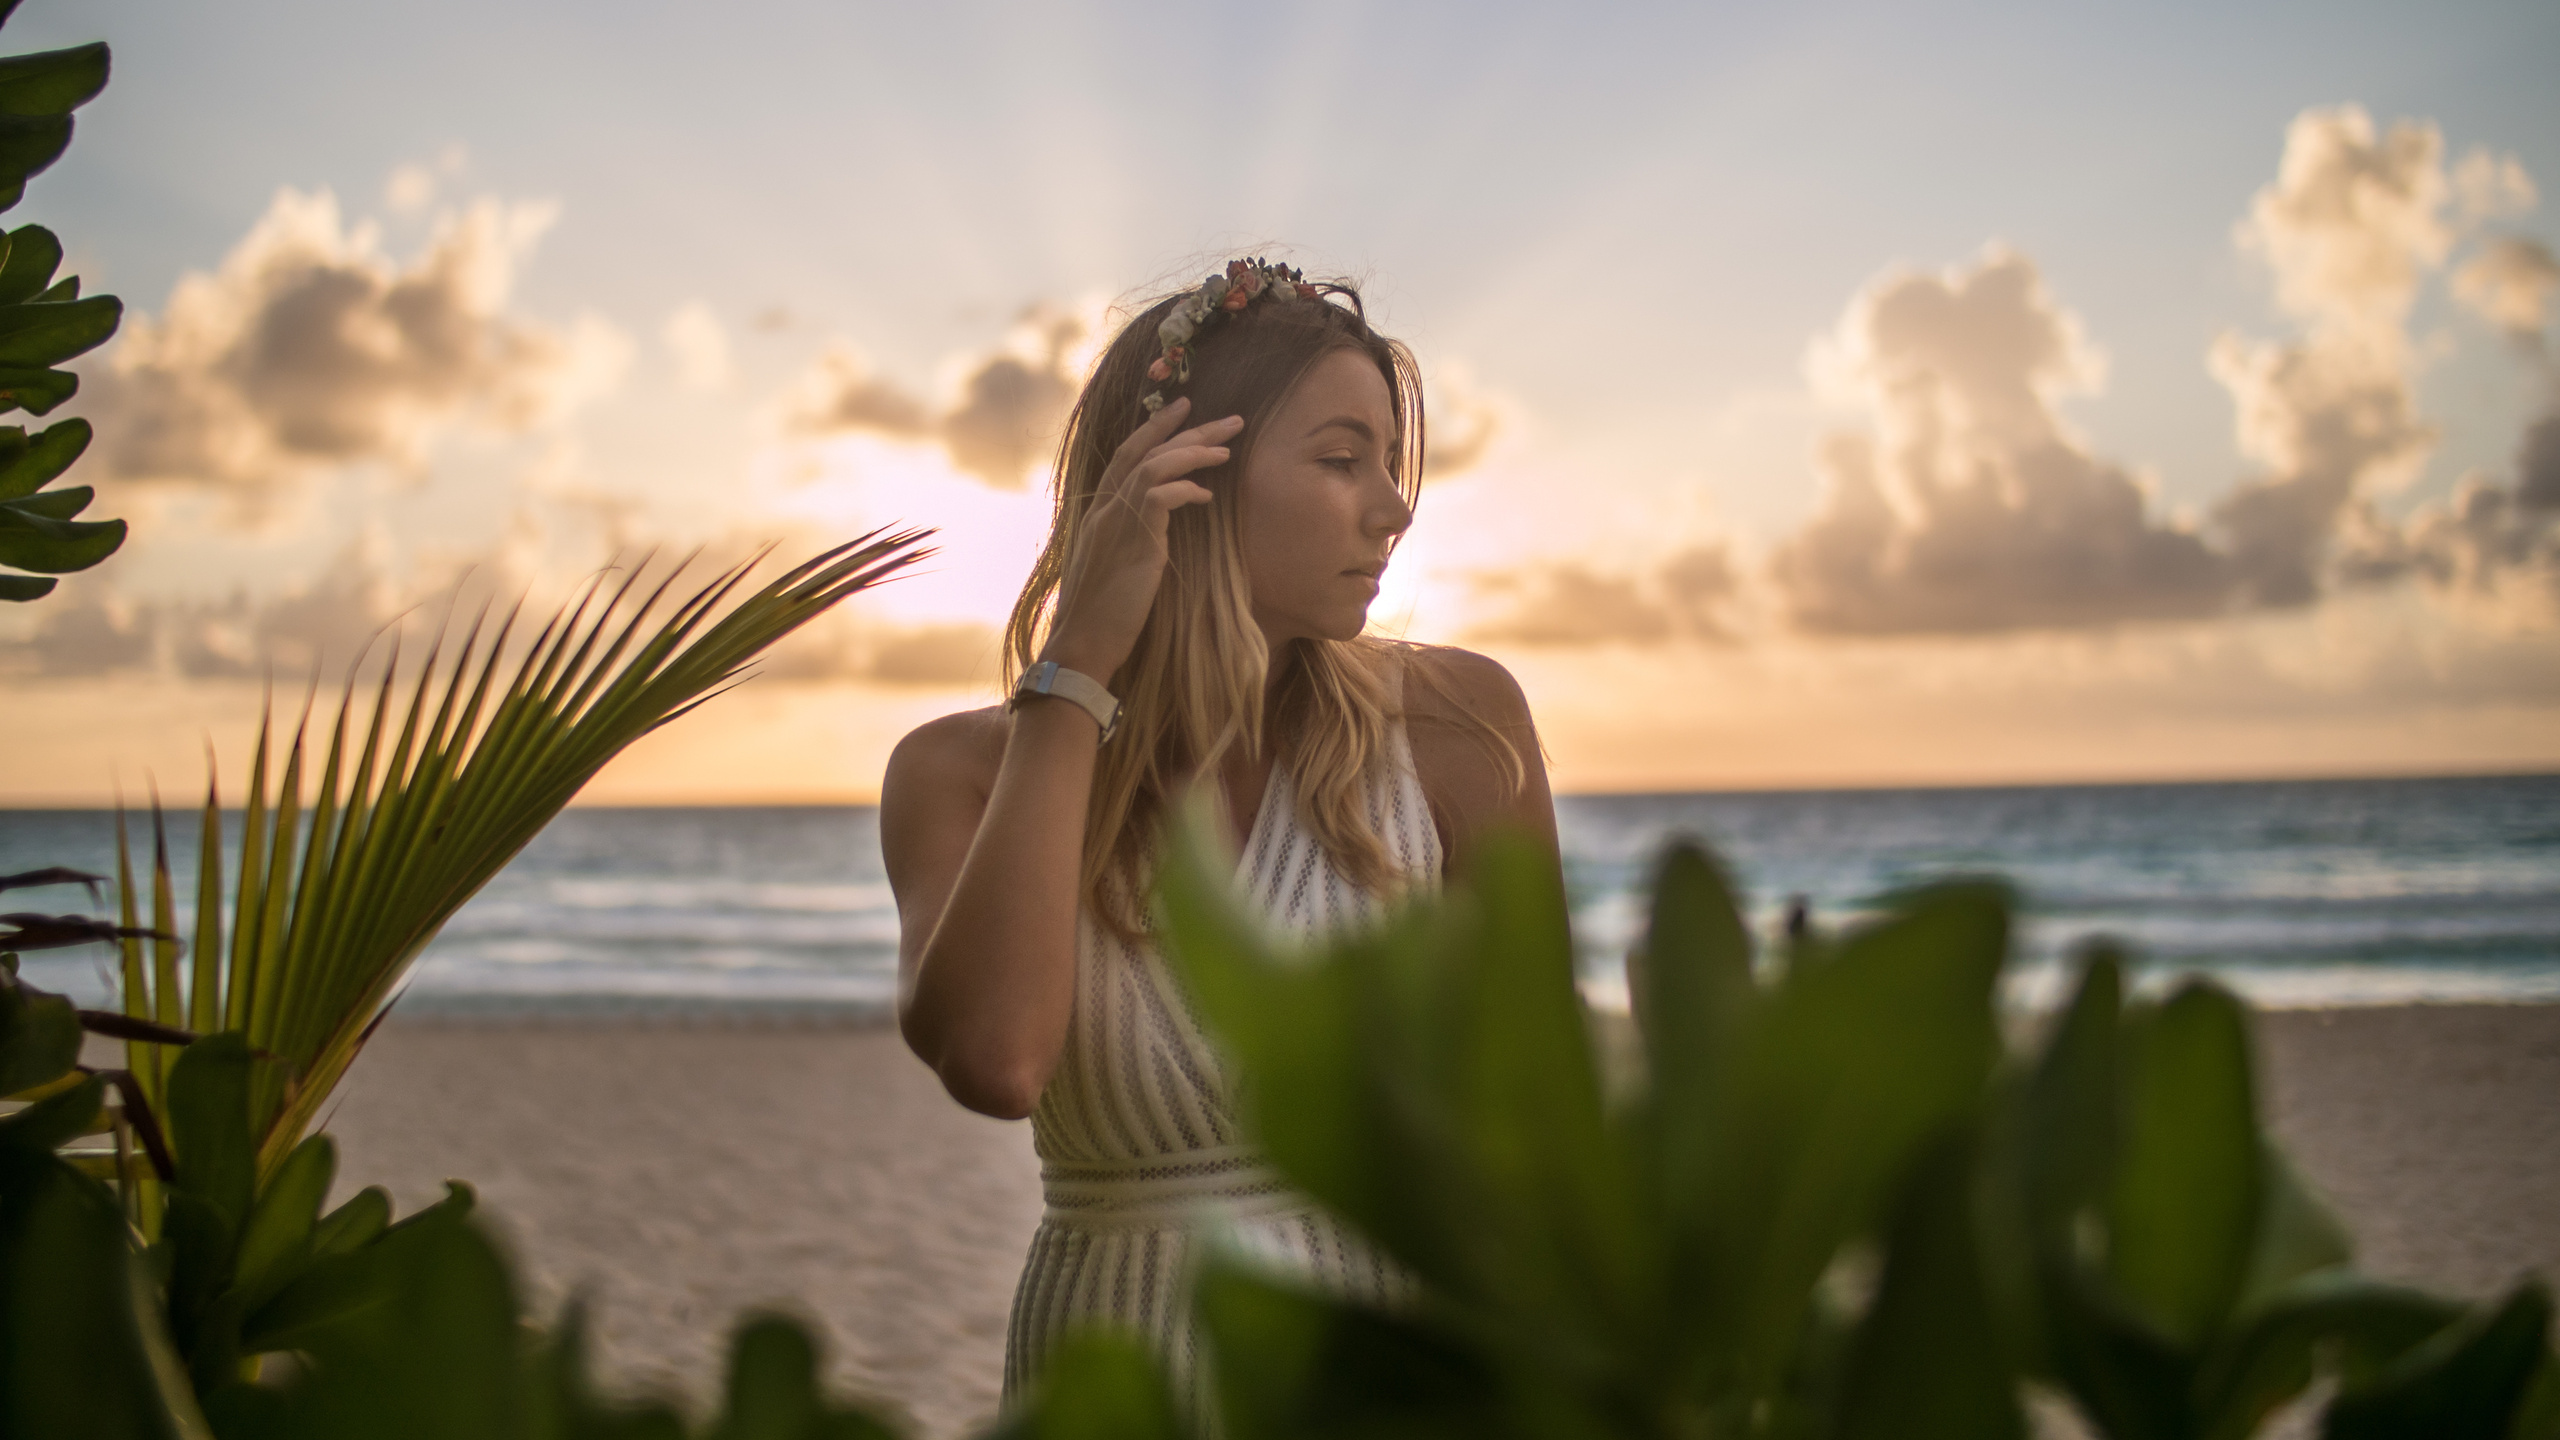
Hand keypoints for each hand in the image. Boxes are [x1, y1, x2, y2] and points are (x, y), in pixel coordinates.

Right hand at [1042, 397, 1237, 680]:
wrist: (1083, 644)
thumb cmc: (1102, 615)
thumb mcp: (1115, 567)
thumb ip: (1130, 539)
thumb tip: (1156, 530)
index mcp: (1099, 512)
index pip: (1126, 455)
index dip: (1154, 429)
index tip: (1184, 409)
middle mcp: (1104, 510)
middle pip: (1143, 450)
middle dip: (1187, 429)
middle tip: (1227, 418)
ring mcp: (1116, 523)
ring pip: (1153, 466)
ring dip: (1193, 453)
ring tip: (1227, 449)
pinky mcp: (1134, 542)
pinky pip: (1160, 496)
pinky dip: (1186, 489)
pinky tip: (1207, 495)